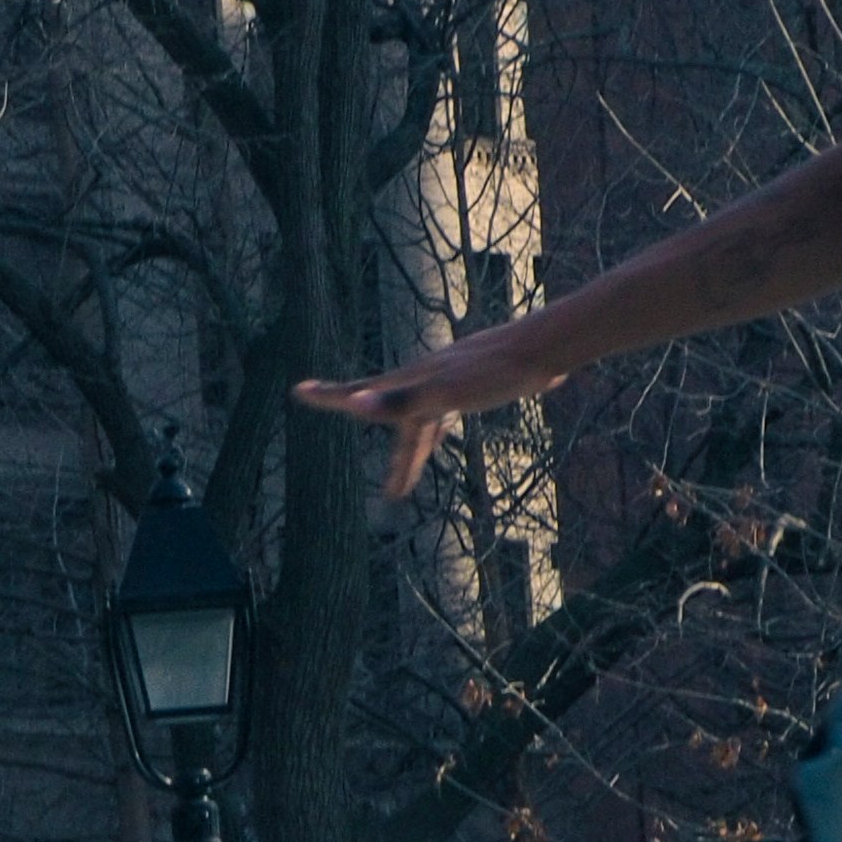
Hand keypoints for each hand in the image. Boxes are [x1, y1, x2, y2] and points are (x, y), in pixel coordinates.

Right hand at [293, 323, 565, 499]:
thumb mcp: (444, 392)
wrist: (542, 348)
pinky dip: (440, 426)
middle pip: (395, 419)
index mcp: (413, 385)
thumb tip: (356, 402)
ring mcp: (451, 383)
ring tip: (409, 482)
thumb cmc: (495, 373)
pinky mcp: (477, 385)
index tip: (299, 391)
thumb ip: (401, 401)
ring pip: (423, 421)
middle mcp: (426, 381)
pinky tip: (446, 428)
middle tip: (392, 493)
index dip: (330, 396)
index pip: (363, 393)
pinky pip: (447, 409)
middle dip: (393, 457)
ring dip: (416, 450)